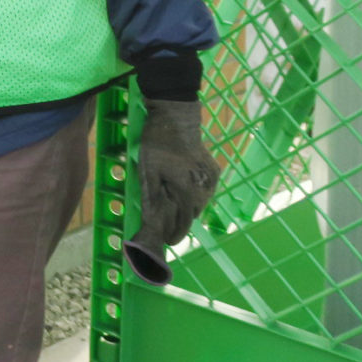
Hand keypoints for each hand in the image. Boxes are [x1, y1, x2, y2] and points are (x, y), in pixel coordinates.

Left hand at [136, 98, 218, 248]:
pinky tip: (183, 186)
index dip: (174, 234)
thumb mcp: (147, 173)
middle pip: (191, 214)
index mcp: (188, 193)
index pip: (182, 223)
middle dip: (179, 221)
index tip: (167, 242)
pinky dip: (194, 192)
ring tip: (174, 205)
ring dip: (187, 206)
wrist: (176, 119)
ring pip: (199, 202)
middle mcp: (204, 191)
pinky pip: (204, 189)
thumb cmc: (157, 146)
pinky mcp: (214, 170)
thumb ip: (152, 200)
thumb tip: (152, 223)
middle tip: (167, 224)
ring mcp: (211, 180)